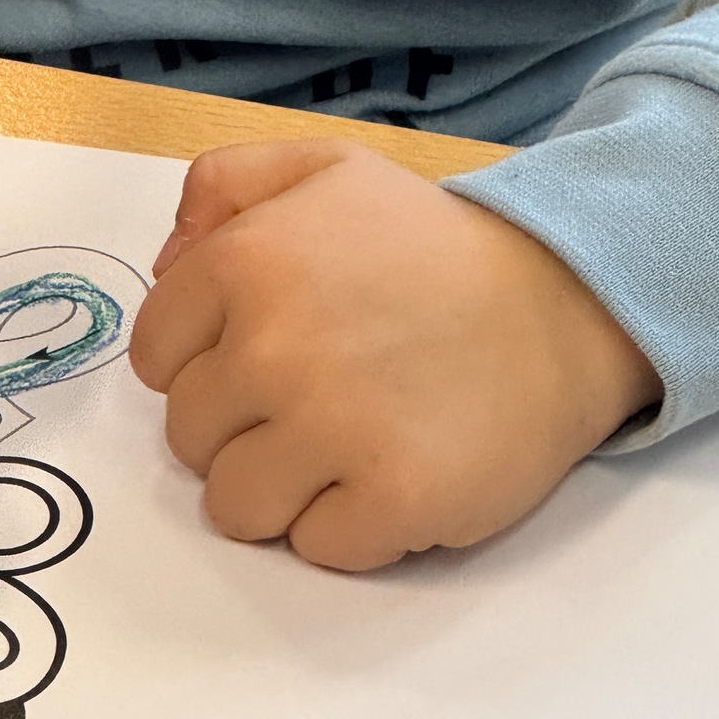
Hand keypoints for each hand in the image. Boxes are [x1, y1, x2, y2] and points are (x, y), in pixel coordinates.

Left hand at [129, 140, 659, 570]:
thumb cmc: (433, 242)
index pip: (153, 359)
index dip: (200, 363)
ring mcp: (332, 429)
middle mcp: (274, 347)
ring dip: (280, 488)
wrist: (565, 300)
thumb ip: (224, 186)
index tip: (255, 357)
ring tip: (343, 443)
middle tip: (312, 398)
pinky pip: (315, 549)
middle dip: (238, 428)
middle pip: (187, 439)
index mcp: (245, 264)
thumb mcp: (326, 168)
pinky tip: (391, 470)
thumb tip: (164, 264)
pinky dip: (348, 526)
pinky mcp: (393, 500)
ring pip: (234, 507)